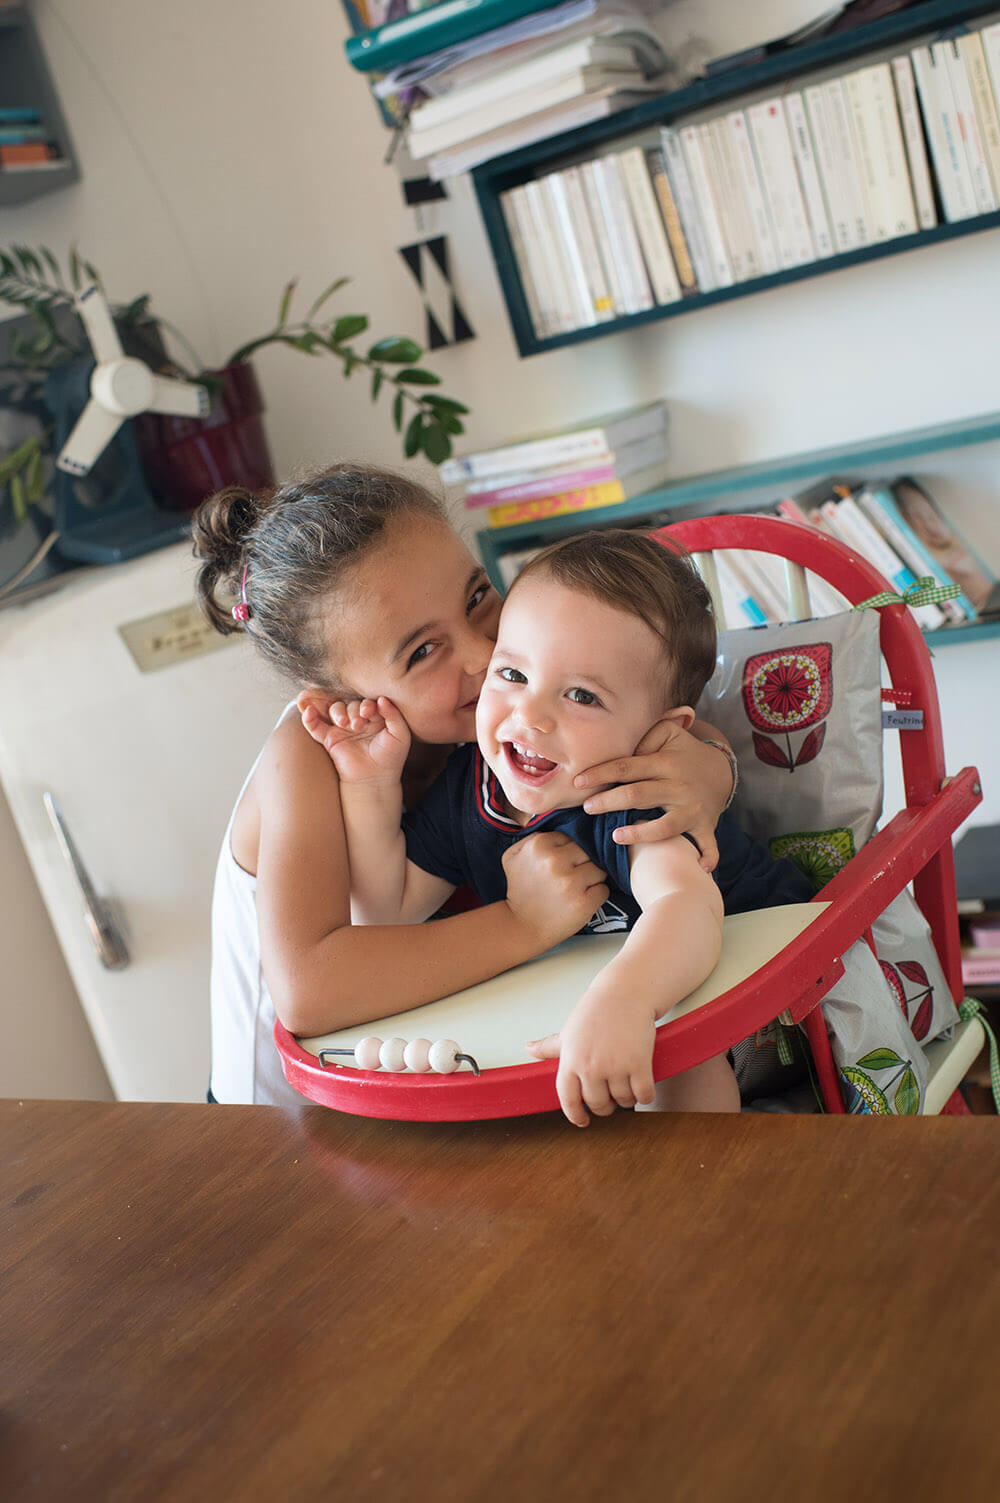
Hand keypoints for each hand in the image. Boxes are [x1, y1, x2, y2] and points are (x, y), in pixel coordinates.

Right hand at [299, 695, 410, 785]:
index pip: (366, 702)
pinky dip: (309, 718)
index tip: (368, 713)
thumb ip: (394, 715)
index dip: (366, 705)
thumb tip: (382, 699)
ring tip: (343, 722)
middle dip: (352, 710)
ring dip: (337, 712)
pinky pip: (316, 726)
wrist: (376, 778)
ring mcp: (342, 728)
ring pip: (334, 710)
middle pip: (349, 704)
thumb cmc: (391, 756)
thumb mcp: (400, 734)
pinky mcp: (329, 739)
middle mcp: (357, 718)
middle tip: (357, 724)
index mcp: (374, 715)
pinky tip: (307, 711)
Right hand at [502, 832, 608, 950]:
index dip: (570, 852)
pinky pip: (604, 890)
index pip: (573, 838)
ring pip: (599, 870)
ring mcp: (571, 882)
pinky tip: (581, 901)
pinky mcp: (584, 903)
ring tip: (576, 889)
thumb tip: (560, 824)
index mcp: (539, 844)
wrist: (521, 926)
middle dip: (583, 864)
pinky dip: (596, 896)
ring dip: (592, 880)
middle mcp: (555, 861)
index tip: (563, 865)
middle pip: (588, 852)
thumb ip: (533, 835)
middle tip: (572, 878)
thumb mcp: (513, 856)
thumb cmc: (520, 889)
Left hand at [526, 992, 655, 1126]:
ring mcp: (615, 1066)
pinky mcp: (639, 1064)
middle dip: (605, 1106)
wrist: (626, 993)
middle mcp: (590, 1066)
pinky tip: (642, 1087)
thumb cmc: (596, 1011)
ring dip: (627, 1099)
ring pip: (623, 1101)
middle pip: (598, 1104)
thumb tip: (529, 1048)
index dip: (575, 1114)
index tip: (583, 1121)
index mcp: (570, 1060)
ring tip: (626, 1085)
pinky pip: (643, 1095)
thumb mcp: (569, 1030)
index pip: (567, 1099)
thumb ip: (550, 1046)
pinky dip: (645, 1095)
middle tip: (610, 1098)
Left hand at [573, 720, 733, 870]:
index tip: (578, 782)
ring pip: (665, 826)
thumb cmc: (682, 753)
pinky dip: (707, 857)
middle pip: (638, 795)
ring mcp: (692, 809)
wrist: (721, 771)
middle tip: (586, 808)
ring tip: (615, 836)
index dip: (601, 774)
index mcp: (666, 763)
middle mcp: (678, 787)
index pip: (627, 767)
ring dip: (640, 834)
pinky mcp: (704, 825)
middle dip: (608, 802)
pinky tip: (699, 868)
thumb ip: (645, 735)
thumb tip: (624, 751)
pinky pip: (707, 844)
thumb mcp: (668, 733)